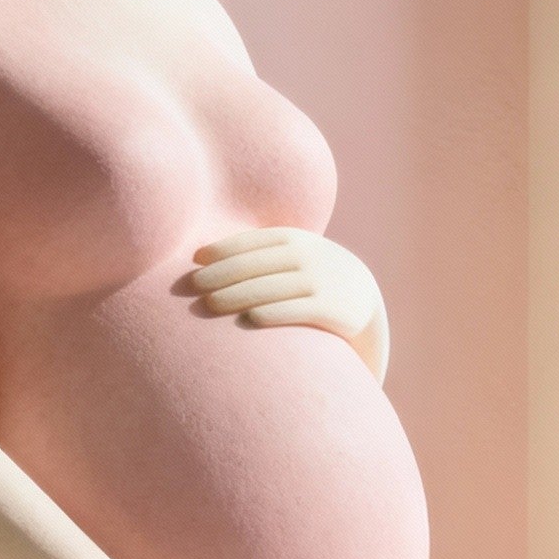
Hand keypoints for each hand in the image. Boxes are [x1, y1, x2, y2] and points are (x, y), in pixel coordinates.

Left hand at [188, 228, 389, 381]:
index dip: (223, 248)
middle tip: (194, 286)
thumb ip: (260, 253)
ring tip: (210, 305)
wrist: (365, 306)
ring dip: (238, 294)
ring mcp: (325, 281)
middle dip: (223, 273)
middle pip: (258, 263)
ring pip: (273, 287)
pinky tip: (249, 319)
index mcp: (297, 239)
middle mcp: (311, 256)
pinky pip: (299, 310)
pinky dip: (273, 313)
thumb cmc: (311, 282)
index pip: (253, 241)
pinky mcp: (336, 309)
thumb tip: (200, 256)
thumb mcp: (293, 258)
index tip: (195, 260)